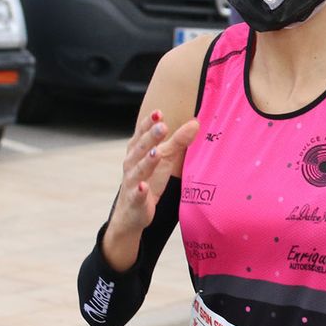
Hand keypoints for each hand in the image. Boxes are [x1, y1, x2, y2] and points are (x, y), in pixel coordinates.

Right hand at [112, 111, 197, 235]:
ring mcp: (132, 182)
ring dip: (147, 161)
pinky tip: (144, 187)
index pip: (142, 133)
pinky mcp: (135, 201)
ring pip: (139, 170)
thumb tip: (195, 123)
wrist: (130, 213)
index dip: (149, 123)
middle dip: (151, 137)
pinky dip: (140, 191)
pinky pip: (137, 195)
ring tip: (156, 152)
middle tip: (162, 126)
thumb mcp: (164, 159)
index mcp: (137, 151)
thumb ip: (177, 141)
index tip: (159, 112)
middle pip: (141, 148)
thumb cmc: (148, 180)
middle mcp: (132, 164)